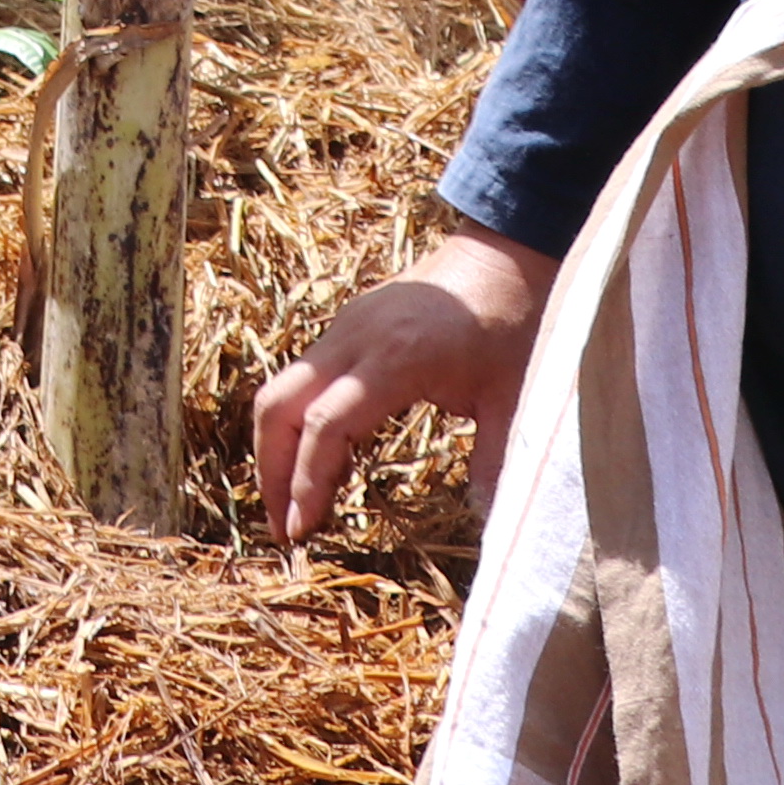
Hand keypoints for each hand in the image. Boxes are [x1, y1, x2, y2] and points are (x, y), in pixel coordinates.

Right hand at [251, 227, 558, 542]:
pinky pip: (301, 378)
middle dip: (270, 471)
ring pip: (280, 390)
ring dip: (275, 449)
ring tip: (294, 505)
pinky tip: (324, 462)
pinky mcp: (345, 327)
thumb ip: (495, 464)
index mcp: (396, 358)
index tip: (304, 530)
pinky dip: (296, 424)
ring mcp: (343, 328)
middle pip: (279, 405)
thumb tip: (493, 531)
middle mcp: (355, 338)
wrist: (505, 253)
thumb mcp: (513, 398)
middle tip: (286, 529)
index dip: (307, 481)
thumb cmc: (512, 323)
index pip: (327, 425)